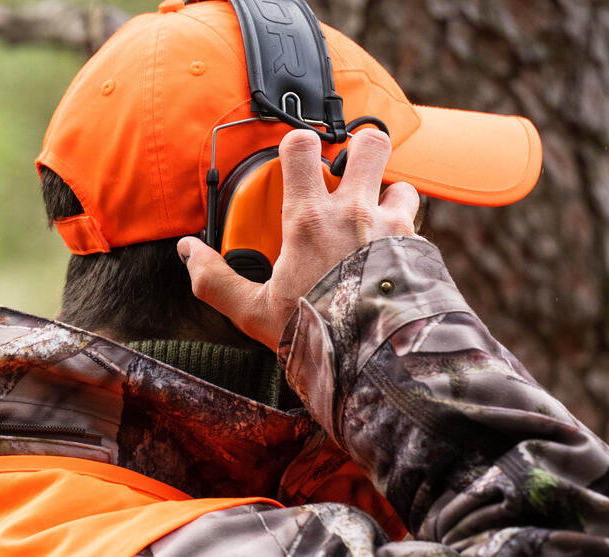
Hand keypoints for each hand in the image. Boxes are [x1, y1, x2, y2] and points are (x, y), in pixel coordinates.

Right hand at [177, 128, 419, 351]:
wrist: (373, 362)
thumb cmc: (313, 336)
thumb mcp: (254, 313)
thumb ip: (216, 280)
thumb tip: (188, 252)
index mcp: (309, 221)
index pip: (302, 147)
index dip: (298, 145)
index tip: (296, 161)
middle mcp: (355, 213)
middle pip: (370, 143)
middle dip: (361, 151)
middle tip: (349, 176)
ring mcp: (393, 228)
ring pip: (401, 186)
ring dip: (388, 198)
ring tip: (372, 225)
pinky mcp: (419, 251)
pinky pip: (416, 228)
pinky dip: (404, 238)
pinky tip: (389, 262)